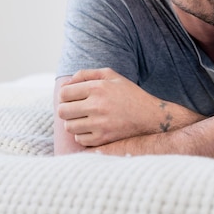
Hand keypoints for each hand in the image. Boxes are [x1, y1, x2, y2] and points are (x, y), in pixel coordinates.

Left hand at [56, 68, 205, 146]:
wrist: (150, 116)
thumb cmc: (129, 94)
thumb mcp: (112, 76)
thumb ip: (87, 74)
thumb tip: (65, 84)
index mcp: (98, 87)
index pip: (64, 93)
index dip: (65, 96)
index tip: (72, 98)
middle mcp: (97, 105)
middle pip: (63, 111)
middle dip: (66, 110)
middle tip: (76, 109)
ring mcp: (100, 124)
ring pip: (69, 127)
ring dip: (74, 123)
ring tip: (85, 119)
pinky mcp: (103, 138)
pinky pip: (79, 139)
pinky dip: (83, 135)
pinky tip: (93, 129)